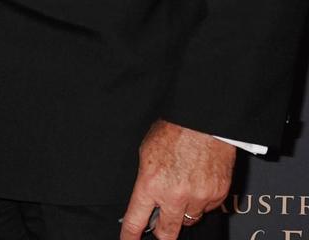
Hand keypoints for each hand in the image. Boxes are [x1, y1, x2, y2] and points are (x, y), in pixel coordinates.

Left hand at [120, 120, 234, 239]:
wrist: (204, 119)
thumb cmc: (174, 129)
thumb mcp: (147, 151)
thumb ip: (147, 179)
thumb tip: (147, 199)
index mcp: (151, 183)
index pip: (136, 220)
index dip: (130, 237)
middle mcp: (174, 195)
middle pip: (167, 232)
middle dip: (162, 232)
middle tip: (161, 226)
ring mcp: (197, 197)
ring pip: (189, 219)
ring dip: (184, 211)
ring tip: (184, 186)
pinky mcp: (216, 195)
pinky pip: (207, 208)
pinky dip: (202, 200)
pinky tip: (199, 180)